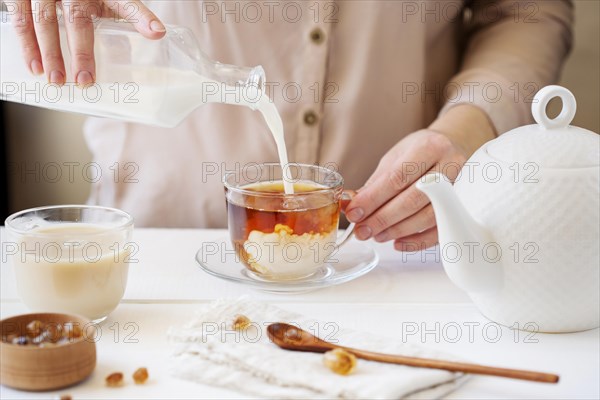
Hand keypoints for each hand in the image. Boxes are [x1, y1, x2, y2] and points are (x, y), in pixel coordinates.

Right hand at [10, 0, 165, 84]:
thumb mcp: (108, 1)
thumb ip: (128, 17)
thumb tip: (157, 36)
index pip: (124, 1)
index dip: (141, 16)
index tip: (157, 33)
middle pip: (77, 19)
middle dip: (81, 51)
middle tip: (84, 81)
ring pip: (44, 20)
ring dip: (49, 52)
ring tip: (56, 80)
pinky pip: (20, 18)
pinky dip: (27, 45)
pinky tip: (34, 67)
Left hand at [345, 104, 495, 250]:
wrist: (454, 147)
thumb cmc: (420, 153)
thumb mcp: (395, 158)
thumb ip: (374, 183)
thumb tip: (349, 206)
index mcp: (429, 147)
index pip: (397, 177)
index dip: (373, 198)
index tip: (354, 212)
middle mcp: (450, 165)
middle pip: (413, 199)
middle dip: (383, 218)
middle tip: (362, 231)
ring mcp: (461, 188)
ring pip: (428, 217)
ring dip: (398, 230)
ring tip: (376, 236)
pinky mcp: (465, 208)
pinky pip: (441, 231)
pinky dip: (417, 241)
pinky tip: (397, 243)